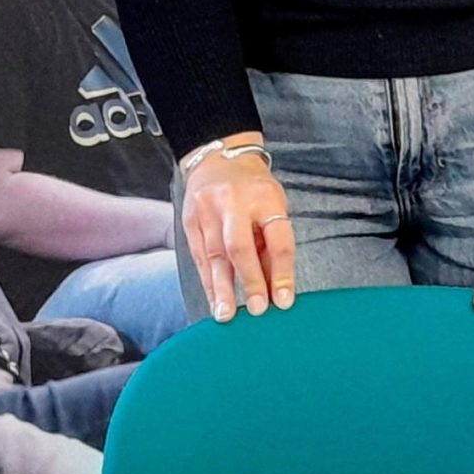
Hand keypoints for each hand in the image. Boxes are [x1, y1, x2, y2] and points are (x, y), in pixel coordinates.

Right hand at [182, 137, 295, 320]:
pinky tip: (214, 300)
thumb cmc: (254, 188)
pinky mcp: (190, 220)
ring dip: (221, 289)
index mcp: (264, 197)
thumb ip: (273, 245)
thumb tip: (277, 287)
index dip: (282, 272)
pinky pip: (199, 256)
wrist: (218, 158)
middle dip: (249, 281)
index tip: (284, 301)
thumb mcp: (273, 207)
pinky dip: (207, 281)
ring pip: (215, 255)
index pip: (277, 239)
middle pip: (240, 247)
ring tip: (226, 315)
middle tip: (256, 310)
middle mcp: (233, 202)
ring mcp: (207, 211)